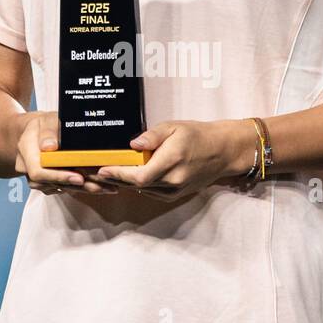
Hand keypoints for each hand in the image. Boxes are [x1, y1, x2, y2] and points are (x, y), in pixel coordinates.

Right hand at [14, 111, 118, 195]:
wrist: (35, 131)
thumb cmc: (44, 123)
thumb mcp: (47, 120)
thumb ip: (49, 131)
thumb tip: (49, 147)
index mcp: (26, 151)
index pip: (38, 171)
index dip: (59, 176)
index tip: (79, 178)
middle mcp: (26, 167)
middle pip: (48, 184)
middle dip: (75, 186)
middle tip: (100, 186)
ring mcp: (35, 177)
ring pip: (56, 188)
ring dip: (80, 189)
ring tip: (105, 187)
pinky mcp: (46, 181)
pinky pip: (60, 188)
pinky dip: (78, 188)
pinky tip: (97, 186)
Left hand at [95, 119, 253, 199]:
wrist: (222, 151)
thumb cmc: (198, 136)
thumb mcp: (173, 127)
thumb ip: (152, 136)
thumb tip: (133, 145)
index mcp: (171, 161)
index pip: (139, 175)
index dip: (118, 174)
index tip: (102, 169)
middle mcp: (173, 181)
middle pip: (137, 185)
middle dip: (117, 178)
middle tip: (100, 171)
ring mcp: (176, 191)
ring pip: (143, 190)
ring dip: (127, 182)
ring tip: (112, 172)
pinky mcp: (177, 195)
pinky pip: (152, 193)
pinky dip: (141, 185)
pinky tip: (133, 176)